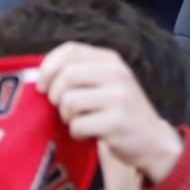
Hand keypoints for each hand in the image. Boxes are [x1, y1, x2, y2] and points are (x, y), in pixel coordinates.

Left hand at [34, 44, 184, 184]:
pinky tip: (89, 134)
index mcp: (110, 60)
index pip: (70, 50)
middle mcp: (117, 73)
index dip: (49, 67)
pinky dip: (77, 133)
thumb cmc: (118, 111)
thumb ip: (79, 72)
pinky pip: (78, 125)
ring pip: (69, 101)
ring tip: (79, 121)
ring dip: (67, 117)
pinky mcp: (116, 121)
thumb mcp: (105, 83)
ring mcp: (118, 97)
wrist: (152, 140)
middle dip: (55, 96)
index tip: (42, 86)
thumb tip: (38, 76)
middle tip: (63, 108)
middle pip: (66, 75)